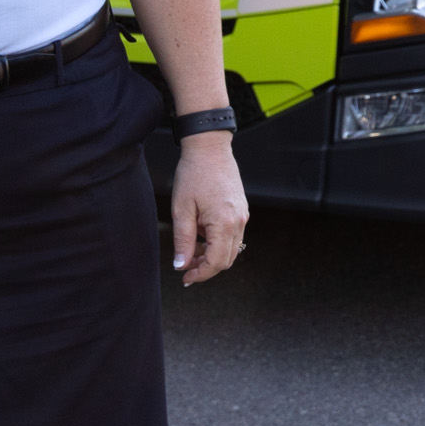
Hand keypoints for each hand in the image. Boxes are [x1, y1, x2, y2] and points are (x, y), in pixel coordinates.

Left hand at [169, 137, 248, 285]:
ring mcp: (242, 215)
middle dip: (206, 267)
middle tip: (185, 267)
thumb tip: (181, 265)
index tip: (184, 277)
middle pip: (227, 259)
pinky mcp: (241, 210)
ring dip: (211, 255)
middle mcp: (239, 221)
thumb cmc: (194, 174)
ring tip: (190, 248)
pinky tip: (201, 233)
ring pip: (230, 248)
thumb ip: (183, 241)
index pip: (216, 262)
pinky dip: (217, 242)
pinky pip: (232, 234)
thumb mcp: (182, 210)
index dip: (200, 274)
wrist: (210, 148)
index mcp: (224, 223)